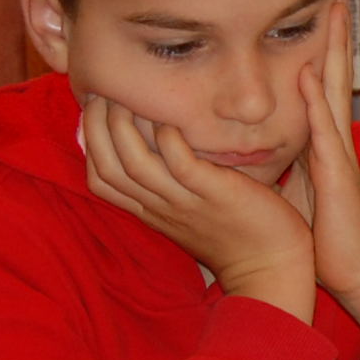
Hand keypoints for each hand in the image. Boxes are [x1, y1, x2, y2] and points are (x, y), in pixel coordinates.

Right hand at [82, 92, 315, 322]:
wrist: (269, 267)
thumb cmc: (236, 230)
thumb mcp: (190, 207)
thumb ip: (170, 179)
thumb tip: (158, 139)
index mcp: (150, 210)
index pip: (100, 179)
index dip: (89, 140)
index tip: (94, 107)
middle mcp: (160, 207)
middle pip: (108, 168)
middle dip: (97, 126)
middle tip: (103, 91)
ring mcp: (185, 202)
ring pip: (136, 165)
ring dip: (125, 127)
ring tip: (127, 96)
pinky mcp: (214, 194)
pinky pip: (181, 165)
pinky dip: (169, 139)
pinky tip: (170, 119)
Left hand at [292, 0, 359, 359]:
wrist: (357, 272)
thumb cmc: (325, 237)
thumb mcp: (296, 189)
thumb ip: (284, 161)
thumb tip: (258, 146)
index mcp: (321, 142)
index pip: (319, 84)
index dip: (318, 47)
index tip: (317, 11)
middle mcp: (334, 139)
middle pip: (332, 74)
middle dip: (335, 33)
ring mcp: (338, 153)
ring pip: (334, 91)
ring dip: (333, 51)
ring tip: (334, 13)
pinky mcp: (336, 174)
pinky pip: (325, 131)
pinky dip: (317, 101)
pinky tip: (309, 74)